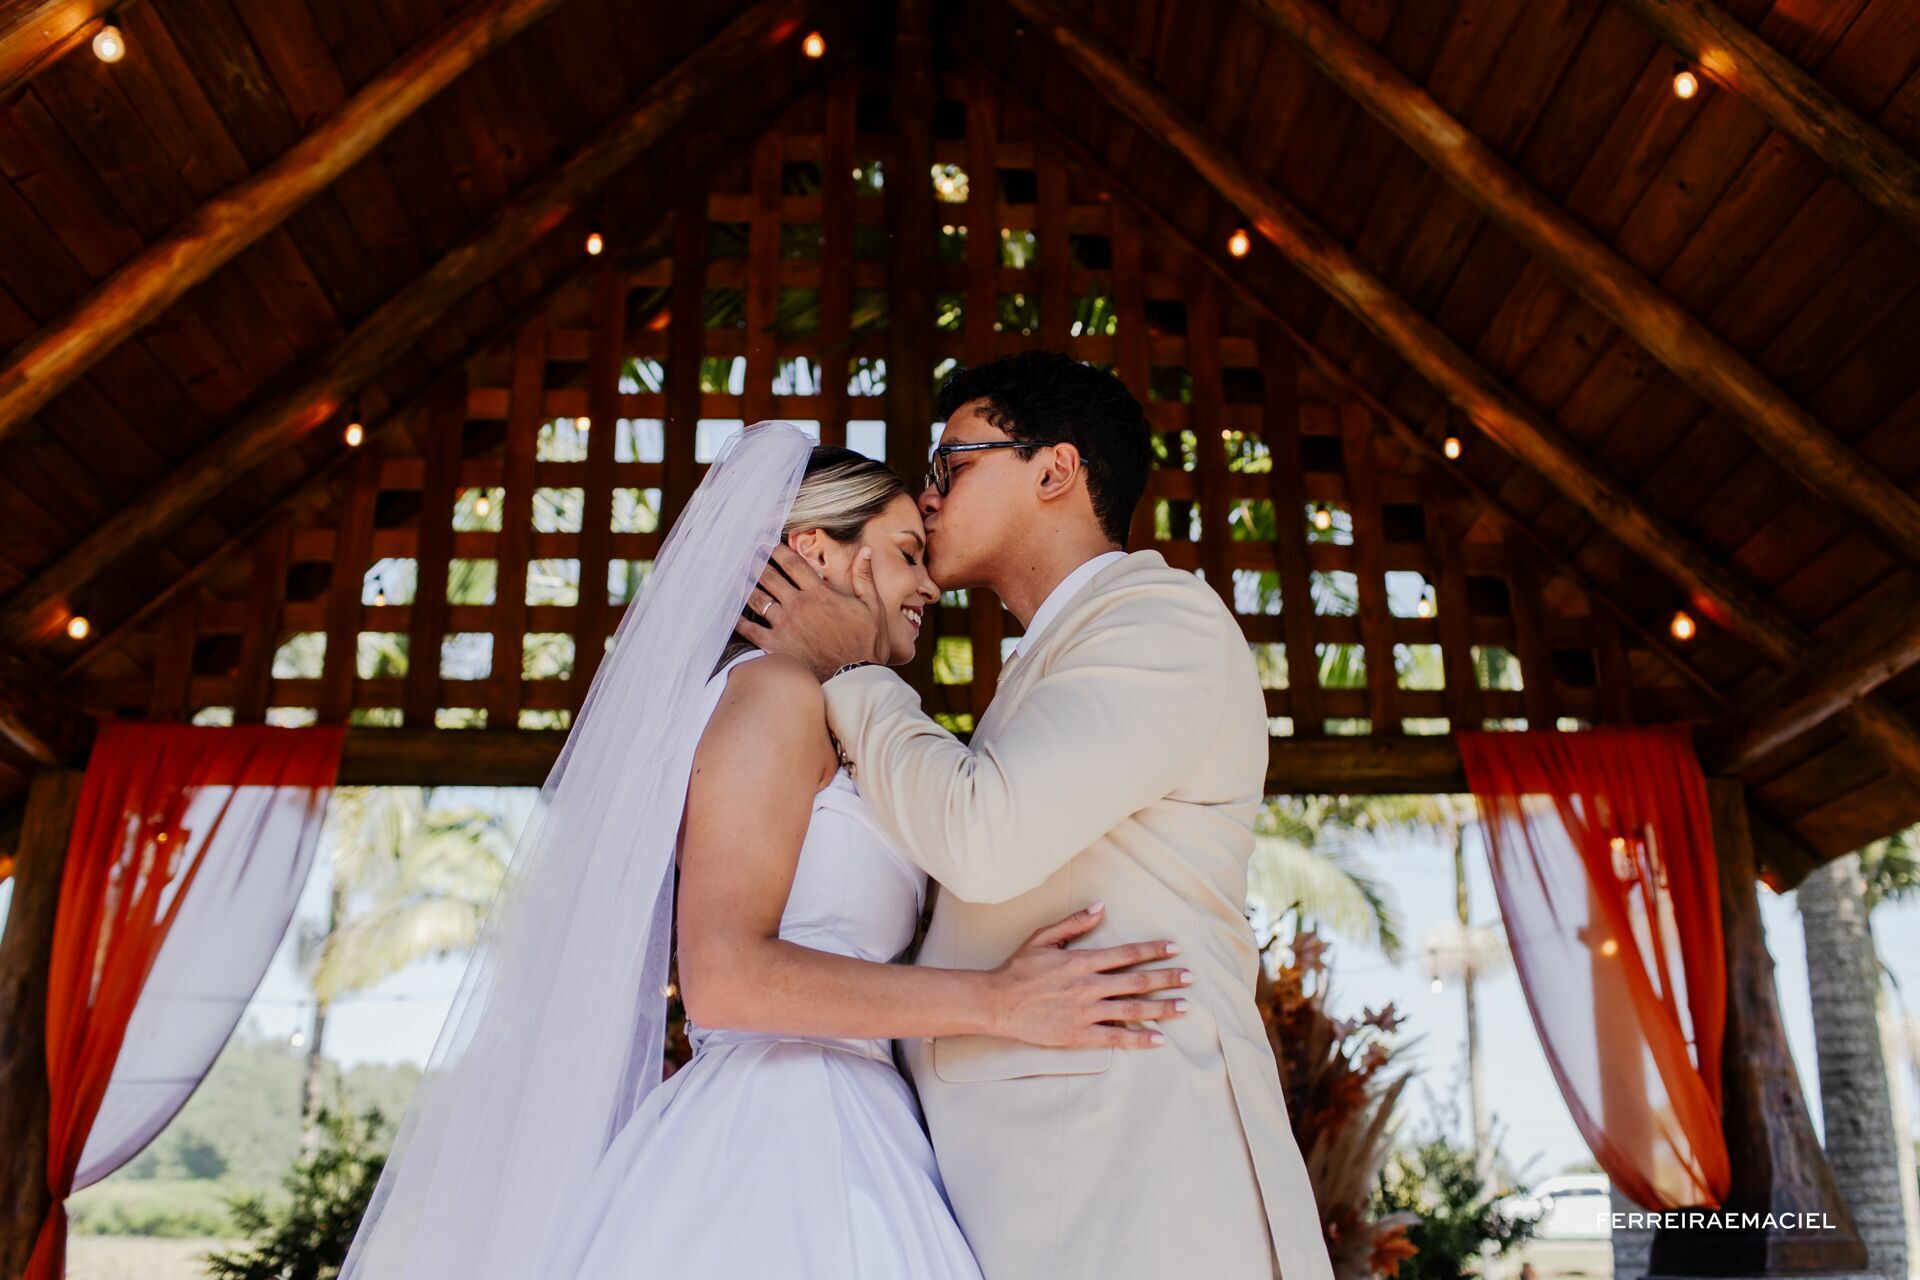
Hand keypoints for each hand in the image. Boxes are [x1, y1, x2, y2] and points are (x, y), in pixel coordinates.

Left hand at [736, 544, 889, 681]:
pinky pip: (750, 630)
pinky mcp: (776, 646)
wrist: (853, 678)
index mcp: (820, 593)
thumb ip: (865, 578)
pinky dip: (738, 620)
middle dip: (755, 562)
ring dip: (744, 585)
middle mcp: (798, 605)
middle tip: (745, 553)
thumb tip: (866, 550)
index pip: (793, 564)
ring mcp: (785, 625)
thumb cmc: (866, 645)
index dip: (777, 550)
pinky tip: (730, 613)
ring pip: (757, 599)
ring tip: (734, 575)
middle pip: (770, 577)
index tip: (766, 542)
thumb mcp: (873, 608)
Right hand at [986, 903, 1192, 1048]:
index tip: (1174, 949)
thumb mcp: (1043, 937)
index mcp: (1082, 961)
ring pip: (1132, 1009)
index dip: (1153, 951)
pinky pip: (1115, 1036)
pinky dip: (1138, 1038)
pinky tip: (1158, 1039)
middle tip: (1191, 978)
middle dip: (1168, 978)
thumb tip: (1101, 908)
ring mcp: (1085, 1011)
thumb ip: (1074, 924)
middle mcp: (1088, 985)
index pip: (1126, 954)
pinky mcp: (1079, 1033)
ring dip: (1162, 1008)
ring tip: (1185, 1007)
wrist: (997, 1002)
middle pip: (1137, 981)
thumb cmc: (1019, 969)